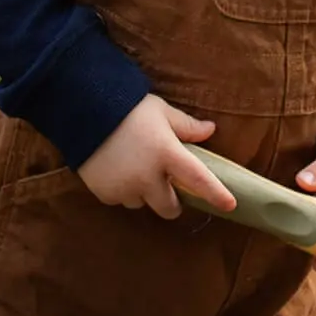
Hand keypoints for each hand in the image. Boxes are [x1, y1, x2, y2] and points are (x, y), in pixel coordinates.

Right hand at [77, 95, 236, 221]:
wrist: (85, 110)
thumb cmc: (130, 107)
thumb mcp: (162, 111)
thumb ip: (186, 126)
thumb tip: (210, 130)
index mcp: (167, 153)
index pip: (198, 179)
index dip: (216, 194)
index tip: (231, 205)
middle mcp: (148, 176)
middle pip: (169, 207)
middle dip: (172, 200)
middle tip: (167, 184)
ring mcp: (125, 187)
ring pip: (143, 203)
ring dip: (144, 193)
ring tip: (135, 167)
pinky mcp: (105, 193)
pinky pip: (121, 200)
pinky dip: (123, 190)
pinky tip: (117, 168)